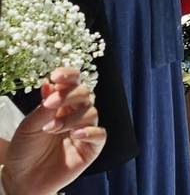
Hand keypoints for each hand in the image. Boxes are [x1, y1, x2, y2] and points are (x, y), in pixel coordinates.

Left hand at [2, 68, 105, 194]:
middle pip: (85, 94)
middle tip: (51, 105)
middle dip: (69, 96)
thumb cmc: (24, 151)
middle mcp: (75, 114)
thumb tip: (50, 83)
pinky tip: (76, 134)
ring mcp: (85, 130)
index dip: (68, 76)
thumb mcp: (28, 126)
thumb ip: (43, 107)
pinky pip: (100, 134)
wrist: (23, 179)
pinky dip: (90, 131)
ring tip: (52, 129)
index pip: (72, 83)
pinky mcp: (91, 147)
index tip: (56, 75)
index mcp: (61, 105)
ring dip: (72, 118)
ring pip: (92, 112)